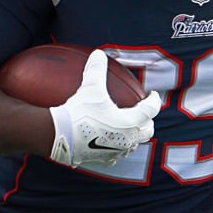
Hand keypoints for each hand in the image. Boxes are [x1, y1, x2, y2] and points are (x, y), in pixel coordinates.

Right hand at [48, 50, 159, 167]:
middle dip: (148, 121)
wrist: (58, 136)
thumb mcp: (89, 87)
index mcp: (131, 122)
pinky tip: (112, 143)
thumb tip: (98, 53)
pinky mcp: (105, 159)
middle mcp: (128, 139)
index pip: (151, 110)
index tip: (152, 95)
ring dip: (134, 135)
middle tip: (143, 112)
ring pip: (134, 144)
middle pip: (147, 130)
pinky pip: (118, 155)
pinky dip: (118, 147)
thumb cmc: (78, 111)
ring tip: (128, 127)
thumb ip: (96, 69)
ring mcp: (118, 151)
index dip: (154, 100)